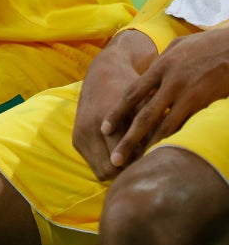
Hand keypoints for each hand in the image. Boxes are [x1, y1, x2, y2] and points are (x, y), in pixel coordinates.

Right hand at [71, 30, 155, 179]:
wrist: (103, 73)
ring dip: (117, 171)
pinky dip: (107, 165)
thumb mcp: (144, 104)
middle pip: (111, 169)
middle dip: (128, 171)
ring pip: (101, 171)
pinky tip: (122, 157)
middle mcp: (89, 128)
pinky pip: (94, 164)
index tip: (154, 168)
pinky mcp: (76, 138)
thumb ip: (152, 129)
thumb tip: (168, 155)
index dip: (139, 166)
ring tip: (135, 165)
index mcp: (106, 118)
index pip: (123, 158)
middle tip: (146, 169)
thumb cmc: (131, 89)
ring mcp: (81, 134)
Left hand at [103, 27, 228, 166]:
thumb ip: (160, 64)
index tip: (104, 129)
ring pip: (166, 126)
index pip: (131, 93)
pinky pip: (188, 126)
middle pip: (144, 116)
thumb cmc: (205, 44)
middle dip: (128, 139)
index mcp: (160, 67)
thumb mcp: (177, 47)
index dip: (117, 113)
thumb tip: (148, 75)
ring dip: (151, 146)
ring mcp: (190, 95)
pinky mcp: (206, 104)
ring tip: (140, 163)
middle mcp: (171, 83)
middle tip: (116, 158)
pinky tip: (169, 153)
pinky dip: (177, 140)